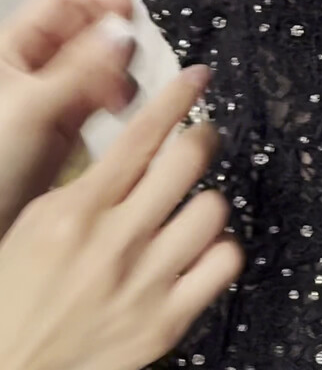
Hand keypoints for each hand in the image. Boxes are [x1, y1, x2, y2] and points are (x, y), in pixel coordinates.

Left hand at [0, 0, 138, 236]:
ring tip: (121, 95)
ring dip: (119, 67)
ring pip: (99, 57)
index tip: (129, 11)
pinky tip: (120, 108)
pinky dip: (117, 93)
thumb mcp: (31, 107)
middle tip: (126, 61)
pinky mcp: (69, 121)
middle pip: (85, 24)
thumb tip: (124, 31)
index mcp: (14, 46)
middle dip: (112, 36)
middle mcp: (35, 62)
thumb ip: (79, 68)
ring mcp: (54, 90)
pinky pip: (102, 90)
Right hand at [0, 61, 244, 369]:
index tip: (196, 78)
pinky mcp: (166, 321)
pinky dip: (219, 250)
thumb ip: (86, 182)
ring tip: (192, 204)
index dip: (177, 97)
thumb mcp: (38, 222)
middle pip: (188, 160)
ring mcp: (145, 283)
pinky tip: (202, 249)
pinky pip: (223, 264)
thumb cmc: (16, 296)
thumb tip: (135, 145)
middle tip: (198, 139)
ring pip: (213, 208)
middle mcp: (115, 243)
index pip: (142, 135)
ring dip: (206, 200)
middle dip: (200, 138)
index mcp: (77, 212)